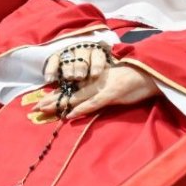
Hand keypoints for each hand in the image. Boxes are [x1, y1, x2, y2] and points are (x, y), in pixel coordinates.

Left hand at [35, 64, 158, 118]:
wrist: (151, 72)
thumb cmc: (134, 78)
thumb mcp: (114, 84)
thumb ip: (100, 91)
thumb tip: (86, 102)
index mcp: (95, 79)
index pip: (72, 88)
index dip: (57, 94)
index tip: (41, 100)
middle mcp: (95, 81)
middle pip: (69, 92)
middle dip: (51, 100)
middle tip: (34, 108)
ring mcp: (103, 86)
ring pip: (76, 96)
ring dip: (60, 104)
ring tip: (43, 110)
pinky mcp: (112, 93)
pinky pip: (94, 102)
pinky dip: (82, 108)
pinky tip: (71, 114)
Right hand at [42, 42, 109, 83]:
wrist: (82, 49)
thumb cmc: (97, 67)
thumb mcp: (105, 67)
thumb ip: (108, 72)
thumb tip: (116, 82)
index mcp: (97, 51)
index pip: (98, 55)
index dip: (97, 64)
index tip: (95, 74)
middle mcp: (83, 49)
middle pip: (82, 56)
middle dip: (81, 66)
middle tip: (80, 76)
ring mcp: (69, 51)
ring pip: (68, 57)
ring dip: (68, 67)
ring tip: (68, 77)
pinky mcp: (57, 55)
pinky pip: (53, 61)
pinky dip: (51, 70)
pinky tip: (50, 80)